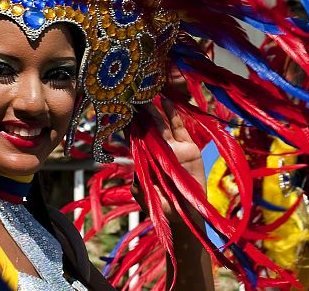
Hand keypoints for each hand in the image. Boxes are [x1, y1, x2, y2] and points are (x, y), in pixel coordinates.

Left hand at [132, 98, 205, 224]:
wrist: (184, 216)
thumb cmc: (161, 207)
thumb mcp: (144, 193)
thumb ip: (138, 182)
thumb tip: (133, 173)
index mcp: (144, 157)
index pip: (134, 136)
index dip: (128, 124)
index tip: (119, 109)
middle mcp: (157, 149)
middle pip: (147, 126)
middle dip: (140, 112)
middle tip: (131, 95)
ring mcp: (173, 148)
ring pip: (162, 123)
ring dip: (154, 109)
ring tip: (147, 93)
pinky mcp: (189, 149)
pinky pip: (180, 128)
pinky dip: (174, 114)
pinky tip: (166, 101)